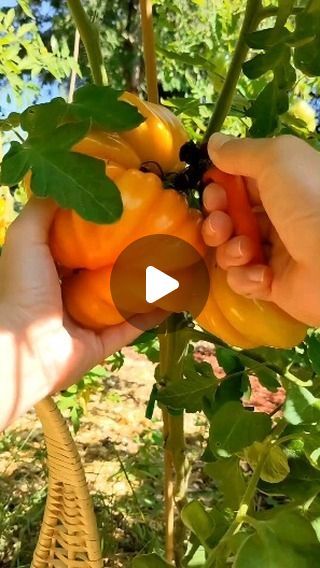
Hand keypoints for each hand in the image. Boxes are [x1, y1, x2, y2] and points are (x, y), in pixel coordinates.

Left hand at [0, 198, 162, 427]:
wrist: (23, 346)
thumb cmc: (22, 288)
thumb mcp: (25, 237)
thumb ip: (43, 209)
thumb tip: (68, 184)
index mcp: (49, 271)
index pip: (79, 245)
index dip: (100, 229)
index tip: (125, 210)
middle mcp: (68, 295)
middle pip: (104, 271)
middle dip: (126, 254)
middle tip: (155, 233)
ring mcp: (87, 321)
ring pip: (122, 298)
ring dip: (144, 283)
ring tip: (171, 261)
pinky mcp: (103, 344)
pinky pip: (133, 326)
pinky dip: (153, 313)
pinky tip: (174, 295)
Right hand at [201, 133, 319, 326]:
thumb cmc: (309, 202)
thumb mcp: (277, 160)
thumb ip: (241, 151)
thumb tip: (214, 143)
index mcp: (285, 185)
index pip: (240, 184)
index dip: (220, 187)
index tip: (212, 189)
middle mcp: (280, 217)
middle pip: (230, 218)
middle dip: (216, 220)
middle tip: (222, 223)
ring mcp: (276, 252)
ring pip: (231, 250)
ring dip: (228, 250)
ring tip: (245, 251)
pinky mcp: (273, 285)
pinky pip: (243, 280)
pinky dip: (246, 278)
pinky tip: (262, 276)